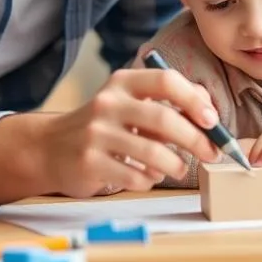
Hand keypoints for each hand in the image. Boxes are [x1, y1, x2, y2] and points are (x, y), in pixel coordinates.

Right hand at [38, 69, 220, 197]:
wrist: (49, 148)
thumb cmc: (103, 125)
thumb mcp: (129, 103)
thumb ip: (166, 103)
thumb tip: (208, 111)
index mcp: (122, 83)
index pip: (165, 81)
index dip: (194, 100)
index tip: (212, 121)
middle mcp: (108, 103)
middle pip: (163, 119)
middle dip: (196, 140)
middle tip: (212, 153)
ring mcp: (95, 133)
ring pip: (153, 153)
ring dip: (176, 165)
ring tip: (180, 168)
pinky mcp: (89, 163)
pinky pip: (136, 177)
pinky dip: (151, 180)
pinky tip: (148, 176)